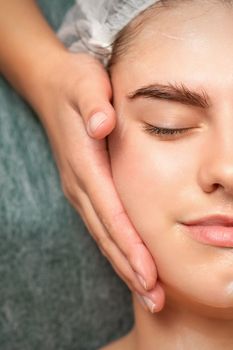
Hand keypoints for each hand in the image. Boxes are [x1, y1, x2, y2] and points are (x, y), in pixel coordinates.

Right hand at [35, 51, 164, 312]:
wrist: (52, 85)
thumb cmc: (76, 84)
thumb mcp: (87, 84)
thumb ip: (94, 104)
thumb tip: (102, 125)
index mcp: (85, 163)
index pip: (112, 213)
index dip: (130, 245)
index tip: (149, 274)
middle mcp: (81, 183)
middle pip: (107, 234)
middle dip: (130, 267)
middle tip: (153, 297)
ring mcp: (80, 187)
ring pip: (104, 234)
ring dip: (124, 263)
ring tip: (146, 289)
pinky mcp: (84, 186)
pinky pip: (101, 224)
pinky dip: (116, 246)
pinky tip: (129, 259)